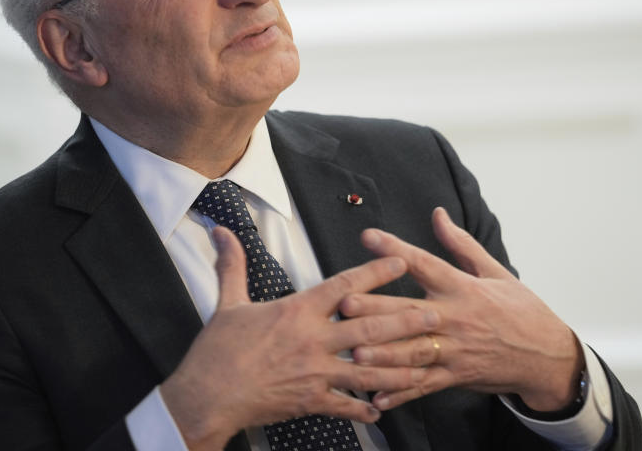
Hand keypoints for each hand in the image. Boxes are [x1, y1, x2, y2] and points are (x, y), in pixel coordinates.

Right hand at [159, 226, 439, 450]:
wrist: (207, 396)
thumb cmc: (216, 351)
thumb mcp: (226, 302)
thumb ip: (232, 265)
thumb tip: (222, 232)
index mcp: (297, 311)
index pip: (344, 285)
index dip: (375, 272)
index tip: (401, 262)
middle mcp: (313, 340)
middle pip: (369, 328)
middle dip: (405, 321)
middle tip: (434, 315)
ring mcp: (315, 373)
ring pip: (368, 369)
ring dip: (400, 366)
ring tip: (426, 363)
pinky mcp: (311, 401)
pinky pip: (346, 406)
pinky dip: (366, 408)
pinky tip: (383, 409)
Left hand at [340, 207, 581, 412]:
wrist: (547, 356)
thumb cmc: (521, 311)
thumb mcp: (495, 272)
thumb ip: (460, 244)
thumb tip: (438, 214)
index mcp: (463, 288)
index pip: (425, 263)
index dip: (396, 249)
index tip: (369, 237)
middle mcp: (456, 318)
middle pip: (410, 311)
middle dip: (376, 308)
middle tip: (345, 304)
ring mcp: (455, 350)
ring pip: (413, 351)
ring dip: (383, 352)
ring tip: (354, 350)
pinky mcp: (457, 376)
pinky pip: (424, 385)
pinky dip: (400, 392)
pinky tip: (377, 395)